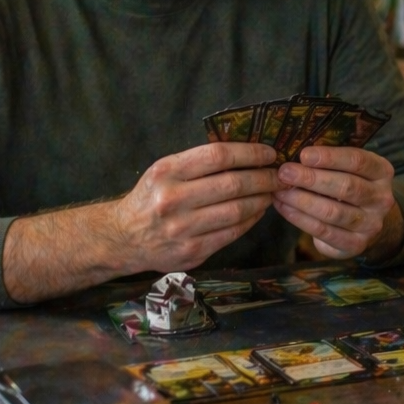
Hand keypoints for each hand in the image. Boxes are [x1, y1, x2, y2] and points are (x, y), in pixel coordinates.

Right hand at [109, 142, 278, 271]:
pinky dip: (251, 219)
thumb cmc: (151, 198)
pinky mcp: (192, 251)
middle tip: (280, 174)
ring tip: (273, 191)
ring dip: (262, 199)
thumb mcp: (164, 171)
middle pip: (233, 184)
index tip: (270, 152)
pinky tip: (258, 210)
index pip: (218, 156)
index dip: (250, 152)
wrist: (123, 238)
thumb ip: (199, 163)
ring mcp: (182, 229)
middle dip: (264, 177)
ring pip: (237, 210)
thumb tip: (247, 152)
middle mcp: (172, 199)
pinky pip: (232, 232)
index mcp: (167, 172)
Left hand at [272, 146, 401, 260]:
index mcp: (382, 172)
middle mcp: (382, 198)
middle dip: (311, 179)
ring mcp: (371, 224)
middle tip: (284, 173)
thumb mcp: (349, 168)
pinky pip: (325, 231)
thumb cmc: (349, 184)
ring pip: (333, 212)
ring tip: (280, 191)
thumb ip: (330, 161)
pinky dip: (301, 219)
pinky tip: (285, 208)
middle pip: (346, 187)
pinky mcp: (356, 244)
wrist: (366, 222)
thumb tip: (295, 151)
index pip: (358, 161)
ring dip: (302, 201)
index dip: (330, 157)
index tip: (304, 155)